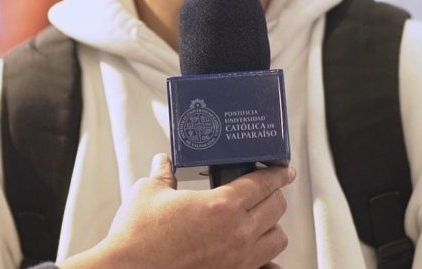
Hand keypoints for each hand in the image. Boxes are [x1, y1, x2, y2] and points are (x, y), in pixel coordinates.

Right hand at [60, 154, 295, 268]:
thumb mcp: (149, 193)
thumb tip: (163, 162)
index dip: (277, 173)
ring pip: (277, 239)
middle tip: (267, 190)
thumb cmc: (137, 237)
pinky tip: (262, 257)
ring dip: (272, 226)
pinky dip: (267, 261)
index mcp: (222, 205)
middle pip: (276, 208)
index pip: (263, 182)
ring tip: (260, 219)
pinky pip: (264, 268)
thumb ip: (163, 174)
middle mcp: (237, 234)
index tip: (284, 170)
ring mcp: (237, 261)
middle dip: (274, 195)